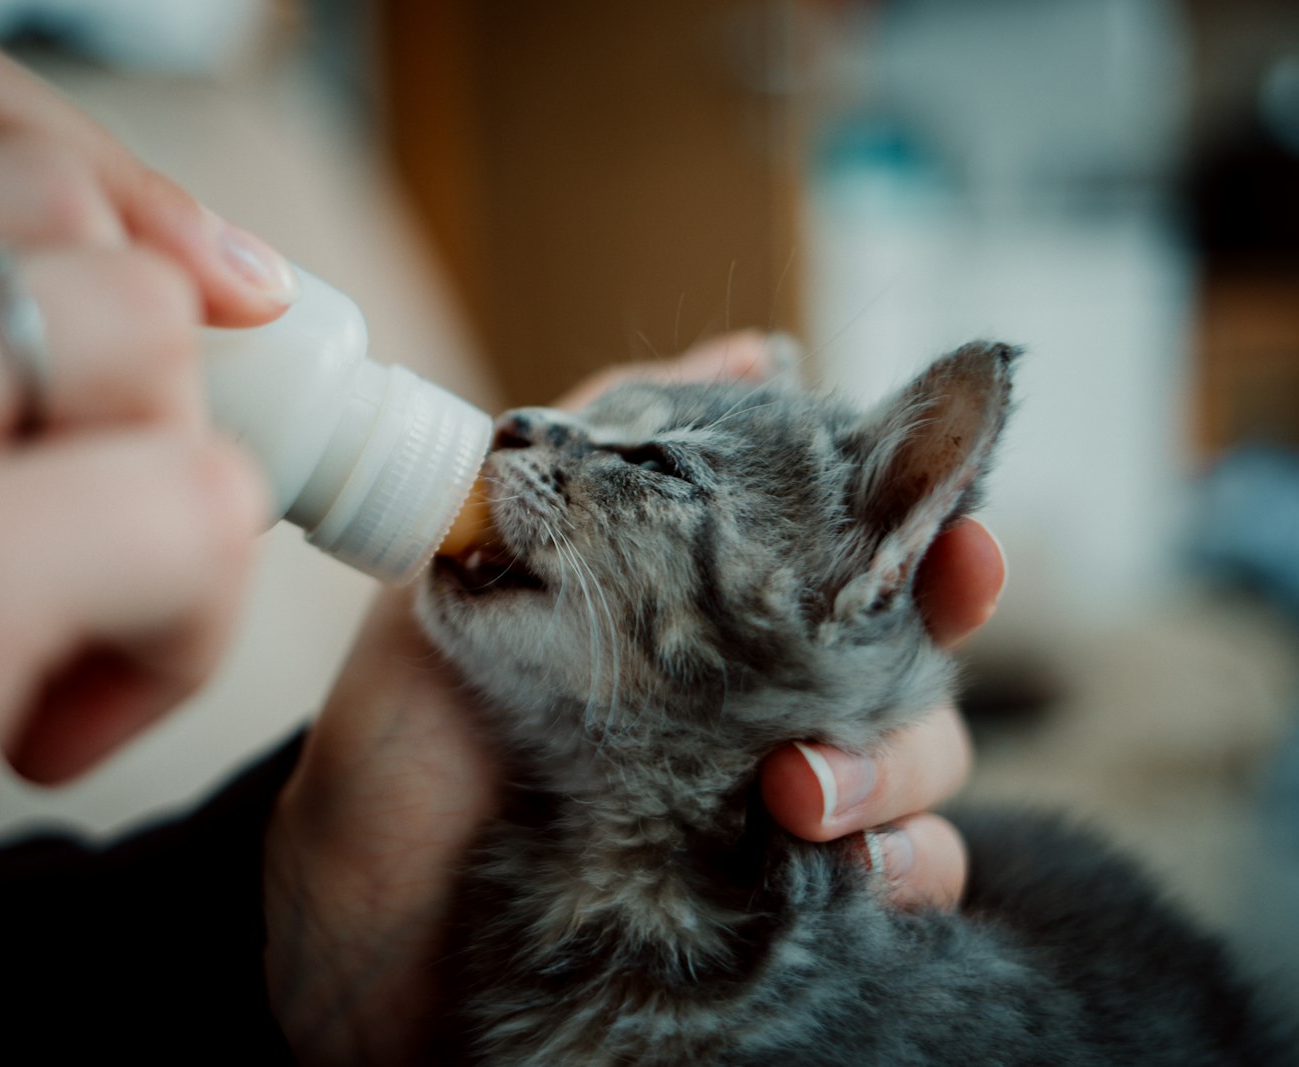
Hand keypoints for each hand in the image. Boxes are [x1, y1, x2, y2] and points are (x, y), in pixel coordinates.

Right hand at [0, 18, 290, 1061]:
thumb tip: (208, 275)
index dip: (98, 176)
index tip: (211, 285)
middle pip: (59, 212)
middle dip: (148, 378)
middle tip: (98, 532)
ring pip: (145, 336)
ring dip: (162, 508)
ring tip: (47, 653)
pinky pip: (190, 505)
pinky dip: (183, 630)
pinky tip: (46, 735)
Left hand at [264, 332, 1004, 1064]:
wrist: (351, 914)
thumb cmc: (404, 735)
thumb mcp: (467, 564)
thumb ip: (597, 448)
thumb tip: (754, 351)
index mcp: (707, 612)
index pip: (858, 559)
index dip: (935, 540)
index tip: (959, 543)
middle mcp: (757, 699)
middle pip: (911, 664)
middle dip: (917, 667)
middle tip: (827, 698)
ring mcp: (773, 806)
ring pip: (925, 775)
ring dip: (895, 777)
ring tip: (794, 796)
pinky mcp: (772, 907)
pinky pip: (903, 885)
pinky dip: (904, 875)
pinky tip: (846, 873)